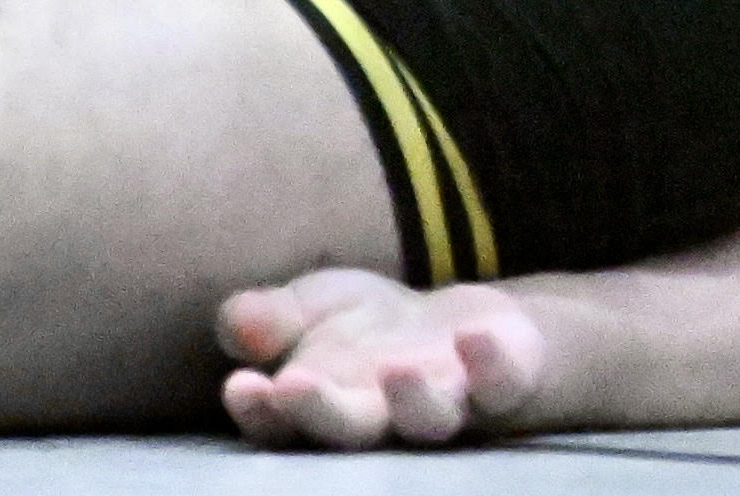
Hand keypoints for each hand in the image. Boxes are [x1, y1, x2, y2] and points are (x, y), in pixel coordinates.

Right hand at [216, 269, 547, 448]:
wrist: (458, 327)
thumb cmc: (369, 330)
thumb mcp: (309, 308)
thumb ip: (268, 317)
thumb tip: (238, 326)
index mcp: (328, 406)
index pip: (285, 422)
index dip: (261, 412)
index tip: (240, 386)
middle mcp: (384, 419)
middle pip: (352, 430)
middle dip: (323, 414)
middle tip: (294, 387)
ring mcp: (446, 404)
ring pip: (429, 419)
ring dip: (414, 401)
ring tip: (397, 370)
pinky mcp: (501, 383)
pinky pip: (501, 383)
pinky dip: (491, 364)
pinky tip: (476, 337)